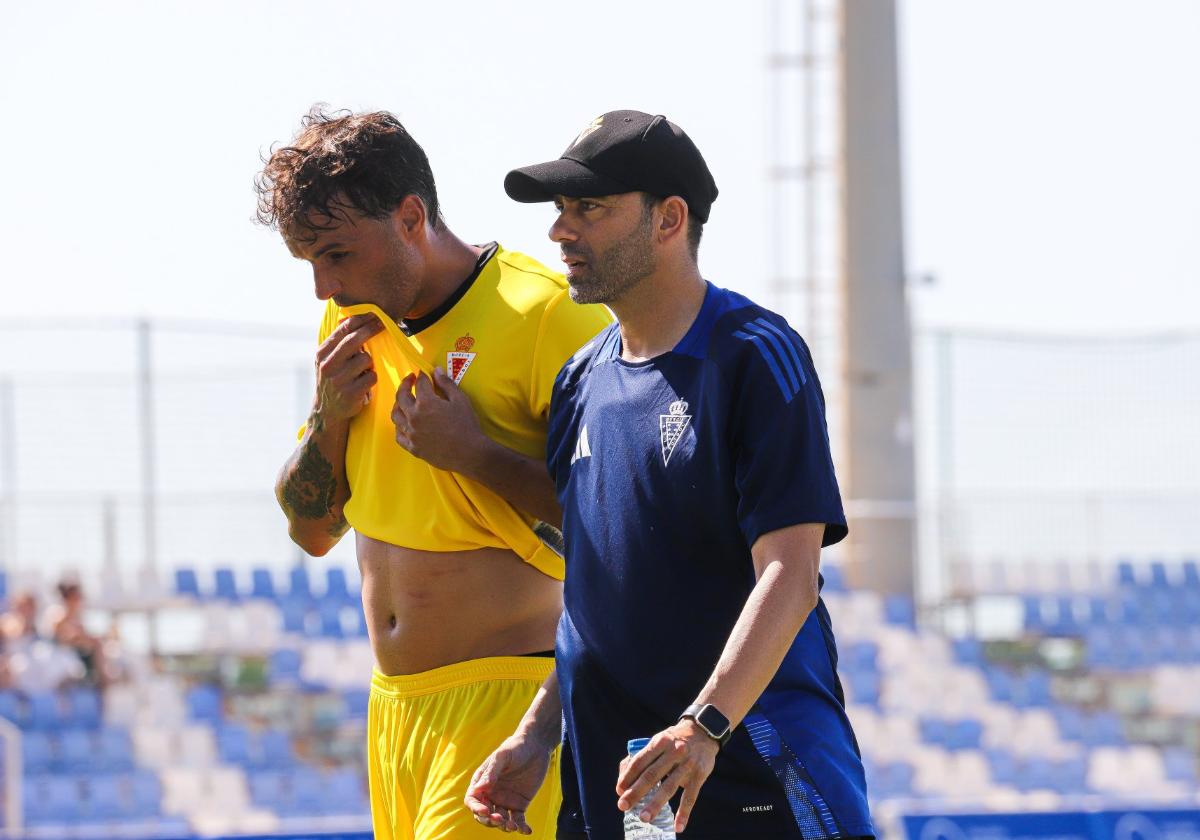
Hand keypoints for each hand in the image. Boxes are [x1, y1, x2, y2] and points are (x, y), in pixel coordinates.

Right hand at [313, 314, 382, 422]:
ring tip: (362, 371)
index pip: (342, 330)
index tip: (375, 313)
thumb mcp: (327, 360)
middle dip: (371, 329)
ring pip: (366, 359)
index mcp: (322, 354)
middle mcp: (328, 365)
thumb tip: (352, 317)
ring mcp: (339, 380)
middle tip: (384, 323)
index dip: (360, 320)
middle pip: (354, 341)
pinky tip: (364, 383)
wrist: (328, 411)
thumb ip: (337, 342)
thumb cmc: (333, 380)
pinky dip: (372, 377)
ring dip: (369, 363)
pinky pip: (372, 376)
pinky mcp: (351, 393)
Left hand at [392, 367, 488, 471]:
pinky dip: (399, 427)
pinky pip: (399, 435)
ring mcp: (411, 433)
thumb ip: (446, 384)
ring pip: (396, 415)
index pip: (420, 383)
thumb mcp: (460, 400)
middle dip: (405, 384)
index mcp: (426, 403)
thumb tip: (436, 370)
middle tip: (410, 380)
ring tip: (403, 400)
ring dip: (398, 404)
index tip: (423, 372)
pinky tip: (403, 423)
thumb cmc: (467, 425)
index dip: (422, 375)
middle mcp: (414, 416)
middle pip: (401, 396)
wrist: (470, 453)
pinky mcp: (413, 448)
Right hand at [465, 734, 554, 833]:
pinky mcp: (520, 804)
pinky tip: (527, 831)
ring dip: (504, 827)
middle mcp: (491, 794)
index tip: (486, 811)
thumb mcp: (503, 756)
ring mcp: (505, 801)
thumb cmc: (516, 747)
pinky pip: (518, 820)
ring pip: (500, 820)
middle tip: (500, 820)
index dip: (476, 809)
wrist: (536, 745)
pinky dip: (521, 827)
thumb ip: (492, 772)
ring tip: (513, 826)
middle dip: (489, 821)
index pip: (472, 801)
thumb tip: (479, 789)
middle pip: (484, 815)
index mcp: (482, 782)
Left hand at [615, 719, 719, 833]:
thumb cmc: (673, 740)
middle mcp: (673, 751)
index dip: (628, 777)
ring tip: (644, 817)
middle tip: (623, 806)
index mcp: (659, 742)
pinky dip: (684, 812)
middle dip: (636, 792)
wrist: (703, 732)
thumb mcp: (659, 740)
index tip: (619, 791)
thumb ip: (644, 757)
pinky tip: (678, 826)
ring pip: (669, 787)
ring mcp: (687, 764)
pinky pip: (690, 796)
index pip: (640, 761)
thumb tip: (625, 777)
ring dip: (655, 804)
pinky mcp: (699, 775)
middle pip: (651, 775)